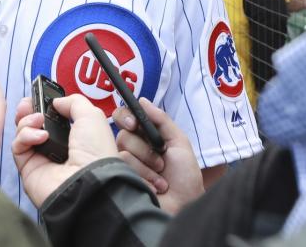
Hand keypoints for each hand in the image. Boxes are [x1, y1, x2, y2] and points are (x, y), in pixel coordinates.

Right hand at [12, 94, 118, 207]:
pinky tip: (40, 137)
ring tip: (39, 121)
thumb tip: (56, 102)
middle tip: (28, 104)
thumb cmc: (95, 151)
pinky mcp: (28, 168)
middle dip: (28, 110)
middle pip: (32, 123)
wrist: (88, 182)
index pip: (51, 118)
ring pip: (22, 132)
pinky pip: (18, 146)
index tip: (39, 96)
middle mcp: (55, 147)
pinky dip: (25, 136)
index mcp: (73, 136)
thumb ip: (74, 102)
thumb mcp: (91, 116)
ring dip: (27, 121)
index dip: (43, 105)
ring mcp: (40, 158)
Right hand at [113, 98, 203, 213]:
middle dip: (144, 147)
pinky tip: (155, 186)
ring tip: (161, 177)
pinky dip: (144, 175)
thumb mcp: (179, 143)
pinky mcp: (120, 178)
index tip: (133, 124)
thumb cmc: (185, 177)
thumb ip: (161, 120)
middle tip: (160, 160)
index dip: (125, 116)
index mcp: (145, 136)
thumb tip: (141, 100)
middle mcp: (133, 148)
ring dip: (147, 164)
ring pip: (123, 149)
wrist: (185, 204)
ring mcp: (125, 165)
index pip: (125, 117)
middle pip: (123, 133)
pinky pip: (123, 165)